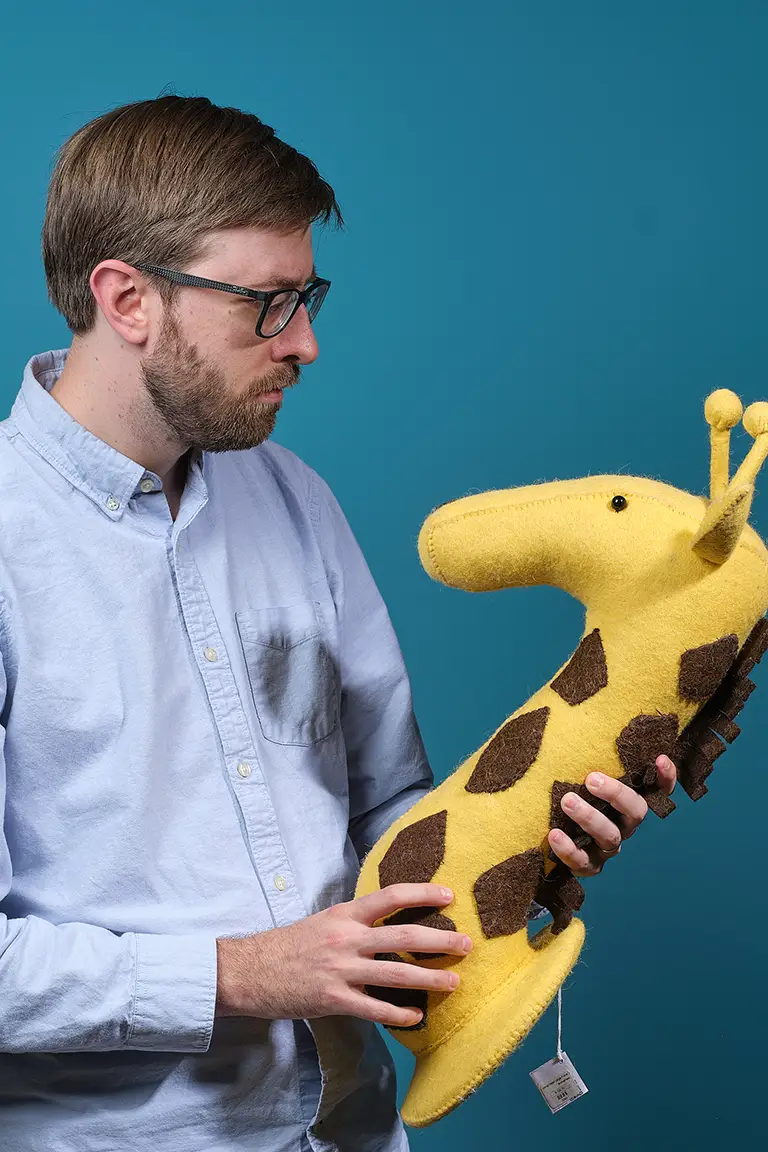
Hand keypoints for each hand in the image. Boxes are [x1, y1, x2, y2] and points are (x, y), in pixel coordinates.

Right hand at [215, 883, 471, 1028]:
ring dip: (429, 979)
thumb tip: (387, 923)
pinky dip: (399, 1014)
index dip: (422, 894)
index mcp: (345, 914)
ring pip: (396, 974)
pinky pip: (375, 1009)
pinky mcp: (334, 999)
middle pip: (403, 936)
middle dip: (439, 940)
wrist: (249, 970)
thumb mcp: (324, 921)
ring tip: (454, 981)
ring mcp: (342, 970)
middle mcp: (347, 938)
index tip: (448, 896)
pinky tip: (416, 1017)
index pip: (390, 896)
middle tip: (466, 943)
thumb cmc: (287, 944)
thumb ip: (354, 923)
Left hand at [548, 754, 676, 877]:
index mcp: (626, 801)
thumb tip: (559, 704)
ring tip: (567, 801)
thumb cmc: (562, 789)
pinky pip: (583, 862)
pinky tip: (553, 835)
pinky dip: (569, 850)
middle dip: (617, 794)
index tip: (660, 757)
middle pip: (636, 812)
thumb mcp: (570, 768)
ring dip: (591, 818)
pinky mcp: (588, 866)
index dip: (665, 777)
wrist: (546, 834)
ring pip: (611, 837)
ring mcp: (607, 847)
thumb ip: (573, 748)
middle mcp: (624, 824)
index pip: (657, 790)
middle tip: (591, 777)